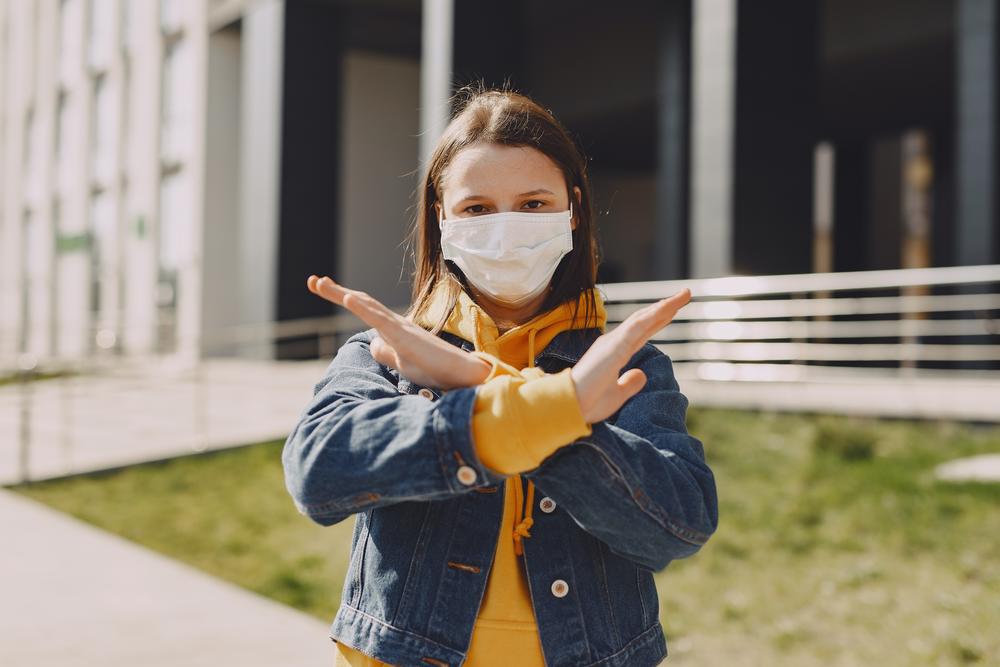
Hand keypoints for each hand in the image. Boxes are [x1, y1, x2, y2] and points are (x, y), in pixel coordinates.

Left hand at [307, 275, 491, 389]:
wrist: (461, 375)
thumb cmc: (435, 369)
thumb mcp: (402, 363)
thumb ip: (386, 352)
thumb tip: (372, 343)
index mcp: (393, 330)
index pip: (365, 310)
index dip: (344, 299)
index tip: (322, 288)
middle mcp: (396, 323)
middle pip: (362, 302)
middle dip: (335, 291)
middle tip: (313, 281)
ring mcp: (401, 328)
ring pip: (367, 306)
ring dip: (342, 293)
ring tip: (320, 283)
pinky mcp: (405, 336)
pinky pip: (380, 320)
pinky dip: (363, 308)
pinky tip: (348, 298)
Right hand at [571, 288, 691, 423]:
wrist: (568, 407)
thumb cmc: (587, 403)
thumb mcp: (616, 395)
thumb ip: (629, 383)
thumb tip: (642, 373)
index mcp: (614, 353)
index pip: (641, 332)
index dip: (658, 320)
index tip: (674, 311)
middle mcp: (613, 343)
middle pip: (644, 320)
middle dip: (665, 307)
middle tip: (685, 294)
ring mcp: (613, 342)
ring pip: (642, 319)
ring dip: (664, 306)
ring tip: (684, 295)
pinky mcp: (614, 347)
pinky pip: (637, 327)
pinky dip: (653, 316)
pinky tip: (668, 307)